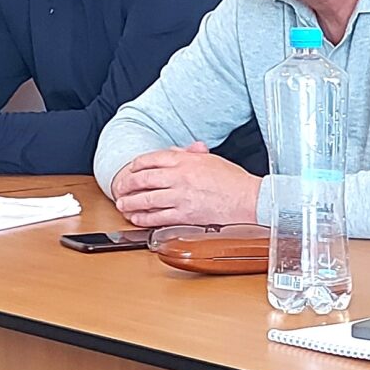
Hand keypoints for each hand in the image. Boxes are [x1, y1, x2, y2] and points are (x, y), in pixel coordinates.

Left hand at [110, 142, 260, 226]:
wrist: (248, 199)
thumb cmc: (234, 180)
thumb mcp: (210, 159)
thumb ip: (189, 154)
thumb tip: (173, 151)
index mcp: (186, 160)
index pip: (152, 159)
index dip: (137, 164)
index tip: (131, 169)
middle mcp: (180, 177)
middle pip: (144, 179)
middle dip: (128, 184)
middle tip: (121, 188)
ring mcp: (180, 197)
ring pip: (146, 199)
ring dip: (131, 202)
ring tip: (122, 204)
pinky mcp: (184, 216)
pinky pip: (157, 217)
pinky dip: (143, 218)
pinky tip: (137, 218)